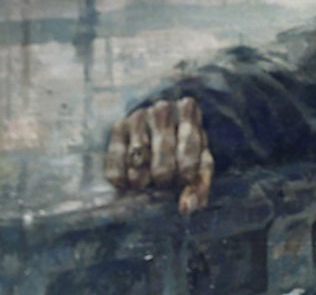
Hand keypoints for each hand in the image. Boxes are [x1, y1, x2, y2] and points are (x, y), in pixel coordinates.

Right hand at [104, 97, 214, 213]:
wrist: (155, 128)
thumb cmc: (184, 151)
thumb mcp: (198, 163)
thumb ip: (199, 185)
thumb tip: (186, 207)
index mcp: (189, 112)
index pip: (190, 148)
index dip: (186, 173)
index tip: (182, 180)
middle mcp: (163, 109)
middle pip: (163, 157)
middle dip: (164, 178)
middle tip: (163, 182)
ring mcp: (138, 116)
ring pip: (138, 159)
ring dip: (142, 181)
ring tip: (146, 184)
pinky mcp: (118, 127)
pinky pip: (116, 161)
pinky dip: (122, 179)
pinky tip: (127, 184)